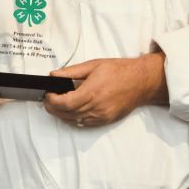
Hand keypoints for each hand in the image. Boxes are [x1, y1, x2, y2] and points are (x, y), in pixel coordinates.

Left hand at [44, 52, 167, 127]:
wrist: (141, 81)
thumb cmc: (119, 71)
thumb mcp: (93, 65)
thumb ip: (71, 71)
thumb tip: (54, 75)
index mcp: (92, 92)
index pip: (65, 102)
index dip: (53, 101)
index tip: (48, 94)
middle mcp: (96, 107)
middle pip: (68, 114)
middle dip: (54, 108)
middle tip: (47, 101)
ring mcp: (102, 116)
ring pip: (75, 121)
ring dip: (62, 115)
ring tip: (55, 106)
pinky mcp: (106, 120)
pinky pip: (85, 124)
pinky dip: (74, 119)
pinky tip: (69, 112)